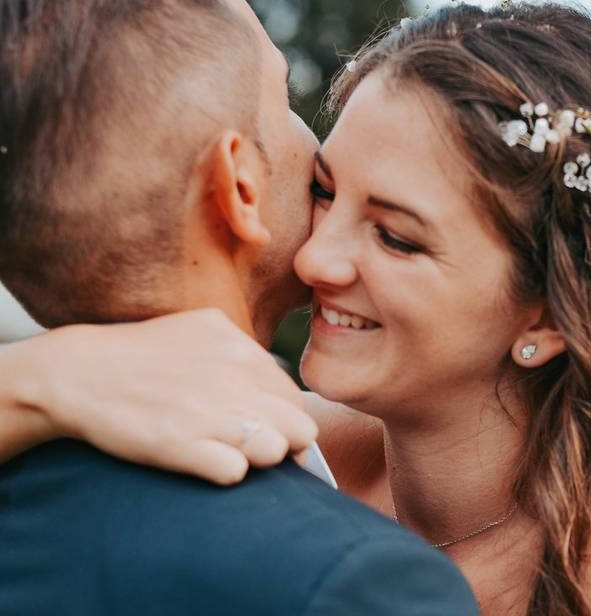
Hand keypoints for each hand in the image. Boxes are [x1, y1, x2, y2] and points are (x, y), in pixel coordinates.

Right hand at [22, 309, 317, 484]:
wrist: (76, 373)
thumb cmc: (142, 356)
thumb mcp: (203, 332)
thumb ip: (247, 355)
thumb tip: (282, 389)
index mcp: (241, 349)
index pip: (295, 399)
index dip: (284, 421)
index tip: (267, 431)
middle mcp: (234, 377)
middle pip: (300, 428)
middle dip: (285, 444)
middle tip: (255, 449)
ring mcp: (209, 411)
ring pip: (277, 450)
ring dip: (260, 460)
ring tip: (231, 454)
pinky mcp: (181, 443)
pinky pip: (235, 471)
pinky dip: (226, 473)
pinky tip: (205, 463)